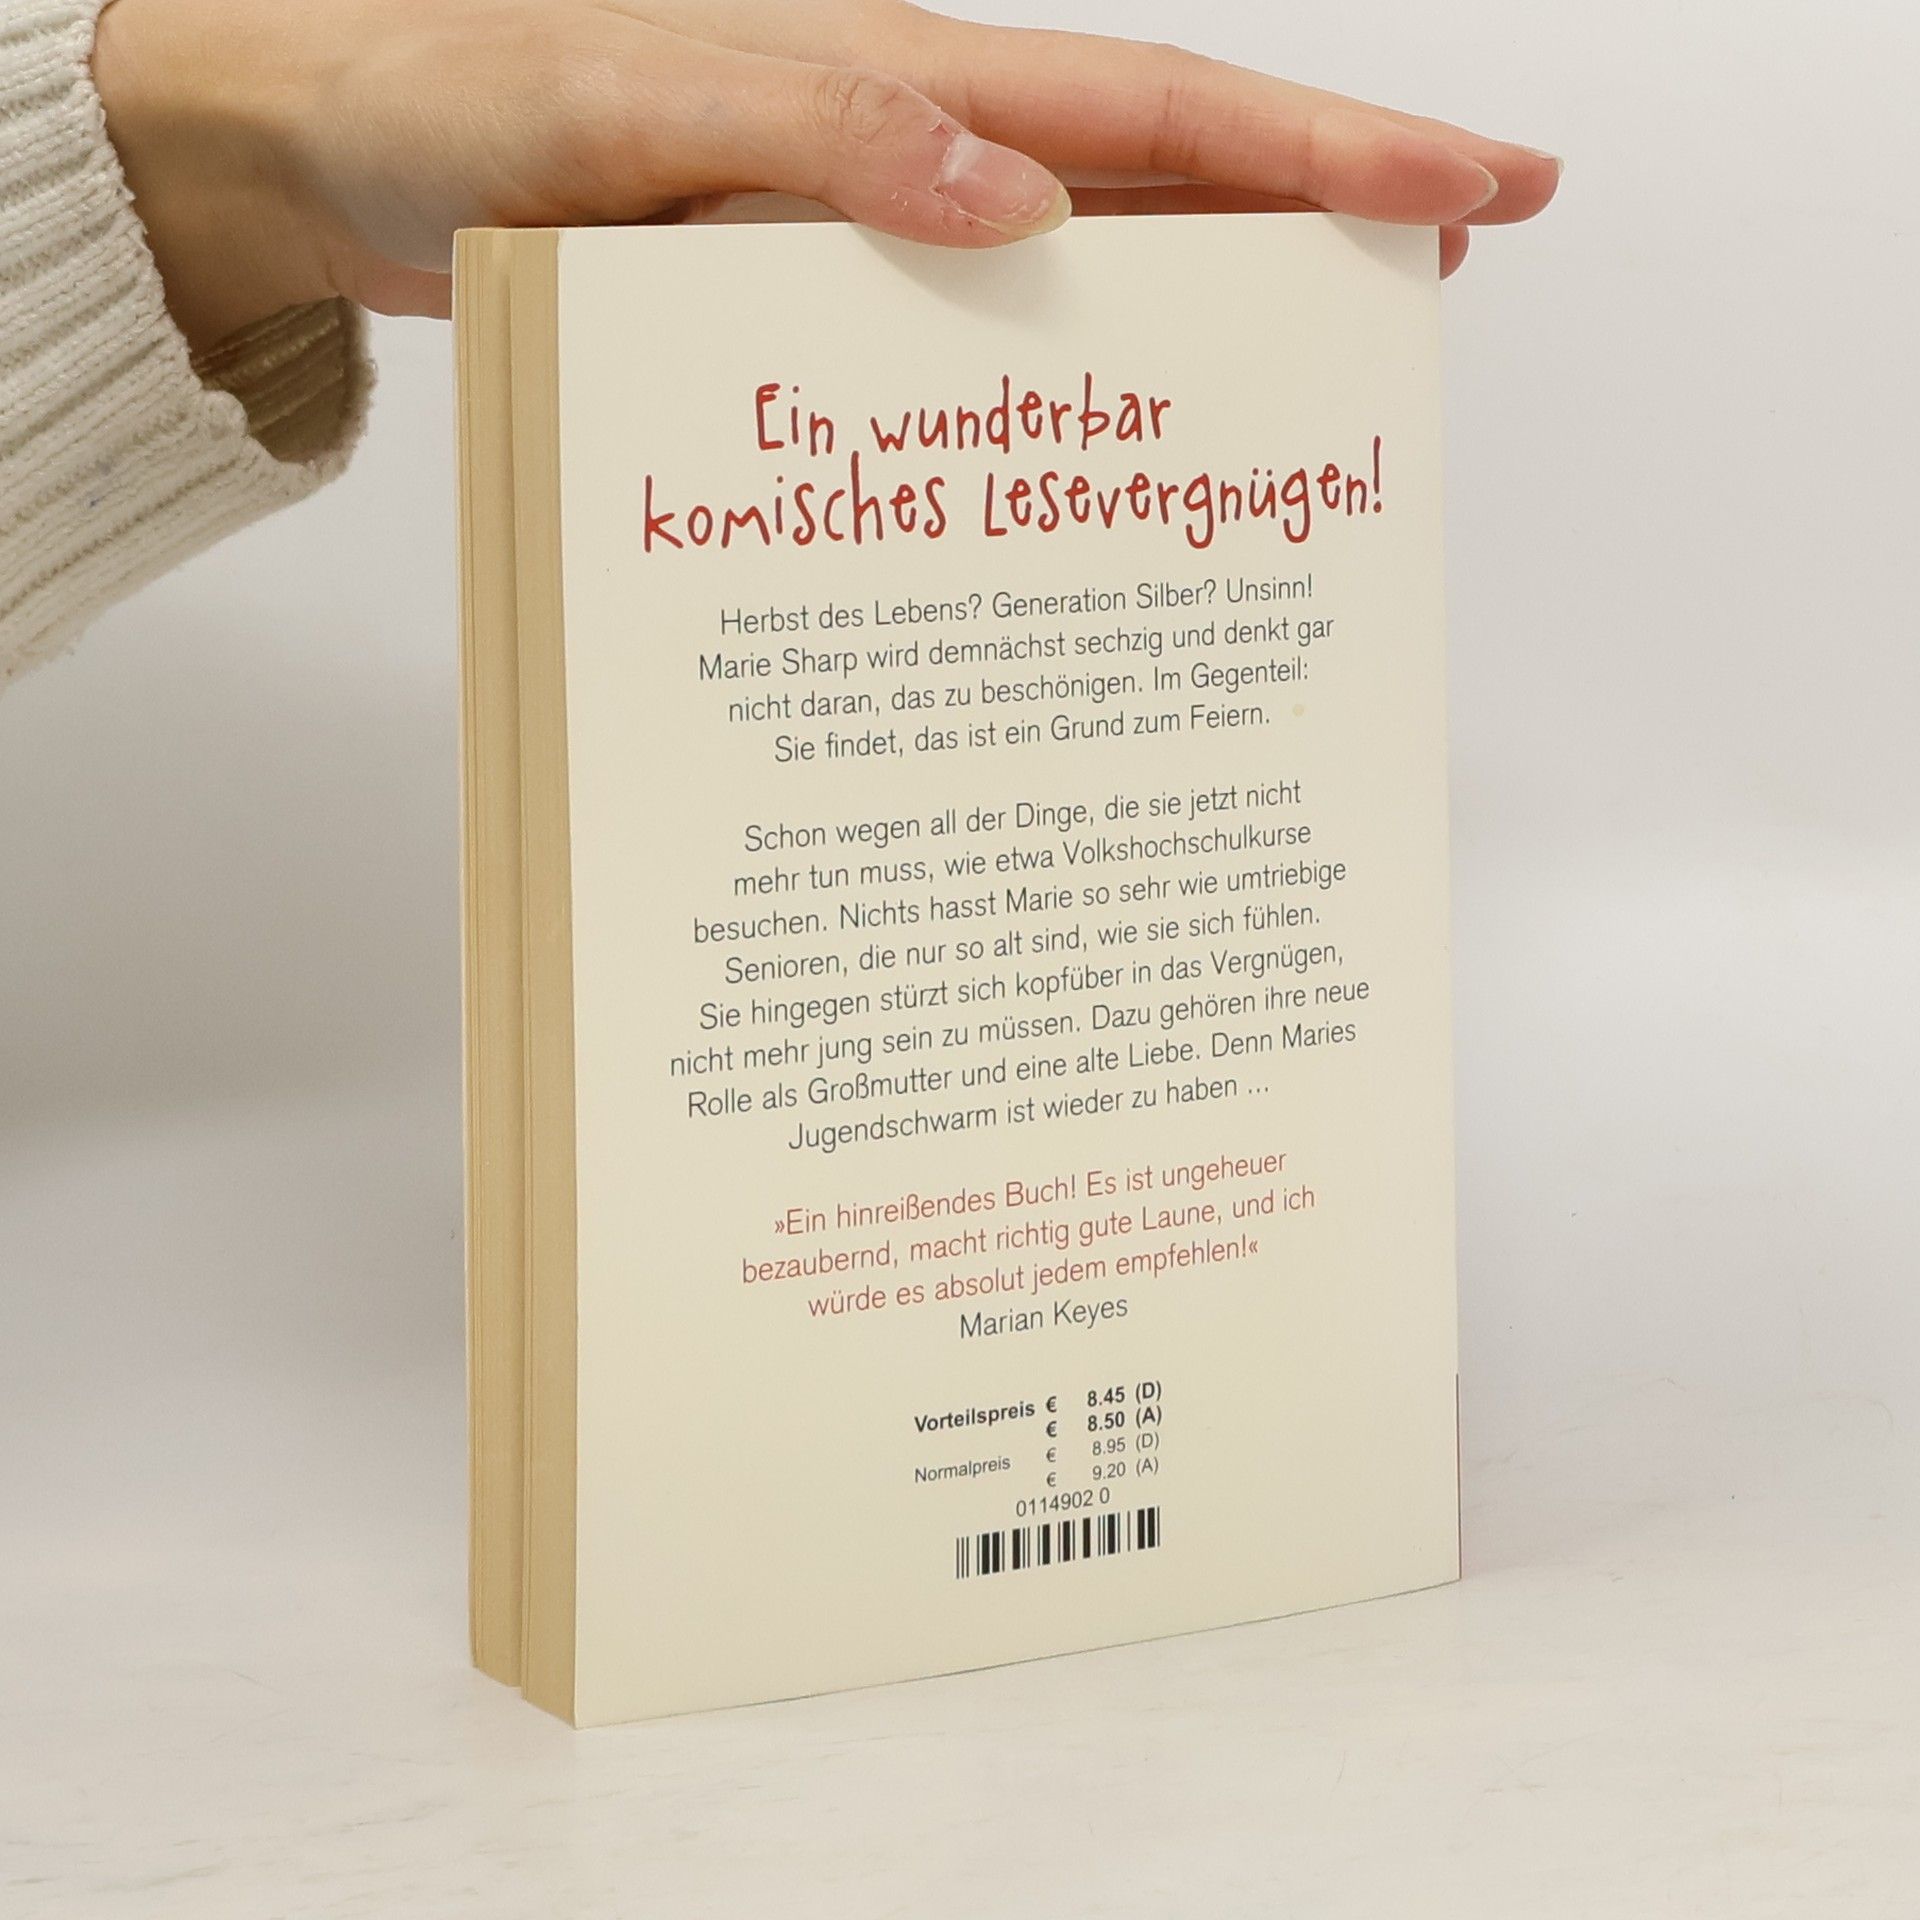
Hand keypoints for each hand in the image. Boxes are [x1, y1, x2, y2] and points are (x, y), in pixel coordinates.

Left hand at [92, 0, 1560, 350]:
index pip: (1167, 116)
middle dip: (1319, 239)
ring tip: (1300, 415)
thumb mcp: (620, 102)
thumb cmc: (460, 103)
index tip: (1479, 189)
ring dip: (1193, 335)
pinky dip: (1037, 413)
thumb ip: (813, 130)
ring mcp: (870, 244)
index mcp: (905, 83)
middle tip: (1447, 301)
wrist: (343, 156)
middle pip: (1164, 196)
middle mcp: (911, 160)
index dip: (1332, 153)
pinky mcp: (812, 319)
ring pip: (1077, 288)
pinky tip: (1076, 473)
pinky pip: (960, 365)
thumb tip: (1019, 202)